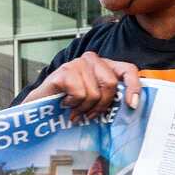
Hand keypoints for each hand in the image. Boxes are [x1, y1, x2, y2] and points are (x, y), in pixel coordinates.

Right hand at [25, 52, 140, 119]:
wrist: (40, 107)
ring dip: (84, 107)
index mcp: (104, 65)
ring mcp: (77, 63)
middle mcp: (92, 59)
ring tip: (74, 108)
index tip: (132, 105)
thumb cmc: (71, 104)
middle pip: (110, 84)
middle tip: (90, 115)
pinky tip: (65, 102)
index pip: (128, 69)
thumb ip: (112, 98)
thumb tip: (132, 106)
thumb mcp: (96, 101)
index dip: (133, 86)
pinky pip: (79, 94)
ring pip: (94, 92)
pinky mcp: (64, 71)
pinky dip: (73, 104)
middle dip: (101, 105)